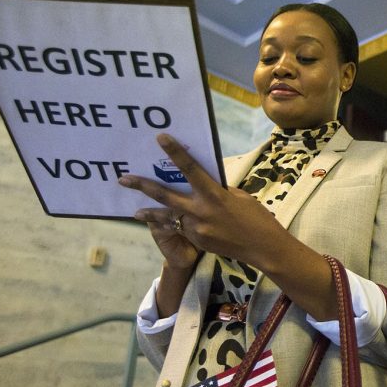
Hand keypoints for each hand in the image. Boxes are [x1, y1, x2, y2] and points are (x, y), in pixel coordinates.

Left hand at [119, 134, 284, 265]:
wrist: (262, 247)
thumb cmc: (255, 217)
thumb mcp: (237, 197)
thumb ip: (217, 190)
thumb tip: (203, 185)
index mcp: (214, 194)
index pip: (190, 169)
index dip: (174, 152)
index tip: (161, 138)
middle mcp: (201, 211)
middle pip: (165, 196)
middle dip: (143, 186)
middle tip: (124, 179)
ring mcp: (196, 228)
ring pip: (168, 217)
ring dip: (150, 214)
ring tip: (135, 212)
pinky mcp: (197, 241)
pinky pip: (181, 229)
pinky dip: (176, 225)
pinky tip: (170, 224)